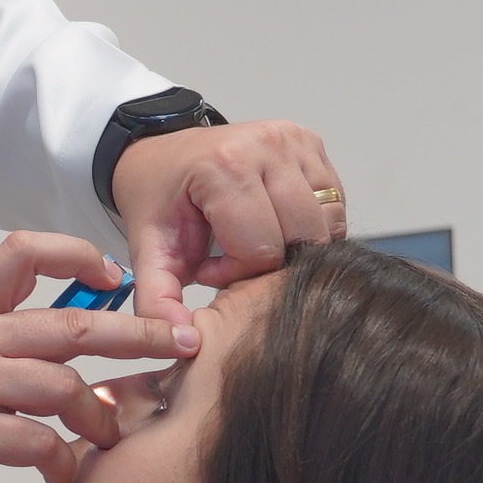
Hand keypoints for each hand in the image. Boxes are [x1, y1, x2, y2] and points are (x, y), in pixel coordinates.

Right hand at [0, 235, 187, 482]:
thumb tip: (56, 363)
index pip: (20, 253)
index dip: (76, 255)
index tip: (115, 277)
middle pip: (72, 322)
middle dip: (138, 333)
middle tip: (179, 343)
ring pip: (64, 385)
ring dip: (99, 416)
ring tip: (106, 437)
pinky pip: (39, 443)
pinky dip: (62, 462)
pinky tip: (61, 475)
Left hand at [109, 121, 348, 332]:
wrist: (163, 154)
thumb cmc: (160, 199)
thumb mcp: (149, 250)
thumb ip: (158, 299)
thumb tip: (183, 342)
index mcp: (225, 166)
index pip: (263, 249)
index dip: (239, 273)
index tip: (210, 267)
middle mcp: (267, 145)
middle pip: (302, 236)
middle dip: (272, 262)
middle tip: (234, 257)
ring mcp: (295, 140)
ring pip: (326, 222)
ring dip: (297, 244)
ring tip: (254, 241)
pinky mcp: (312, 143)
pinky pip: (333, 203)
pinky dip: (311, 225)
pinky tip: (276, 225)